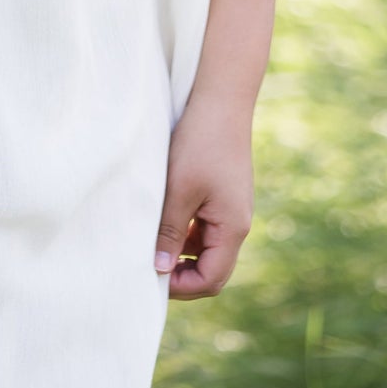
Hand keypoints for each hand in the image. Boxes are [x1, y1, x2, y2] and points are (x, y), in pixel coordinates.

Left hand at [154, 93, 254, 299]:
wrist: (221, 101)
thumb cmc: (200, 143)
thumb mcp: (179, 190)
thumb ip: (170, 231)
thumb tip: (159, 269)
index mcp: (232, 228)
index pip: (211, 278)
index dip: (182, 286)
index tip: (151, 276)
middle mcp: (238, 223)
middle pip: (212, 269)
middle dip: (182, 274)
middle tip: (149, 267)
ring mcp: (232, 210)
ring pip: (207, 249)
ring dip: (182, 254)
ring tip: (152, 245)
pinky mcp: (224, 196)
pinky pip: (206, 229)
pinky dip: (186, 234)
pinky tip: (164, 222)